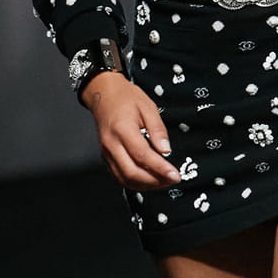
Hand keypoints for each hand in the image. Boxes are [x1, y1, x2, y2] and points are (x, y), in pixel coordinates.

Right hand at [80, 73, 181, 190]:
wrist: (103, 93)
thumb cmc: (125, 98)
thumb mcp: (148, 107)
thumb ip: (158, 130)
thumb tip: (166, 150)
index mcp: (122, 129)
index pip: (142, 155)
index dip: (160, 168)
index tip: (175, 175)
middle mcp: (112, 144)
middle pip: (132, 172)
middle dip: (154, 181)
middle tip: (172, 180)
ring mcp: (107, 152)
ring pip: (125, 178)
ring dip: (145, 185)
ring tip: (163, 181)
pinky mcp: (106, 157)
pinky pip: (120, 176)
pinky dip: (135, 182)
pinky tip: (149, 179)